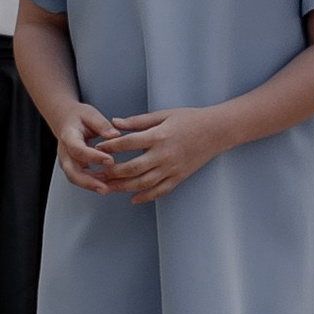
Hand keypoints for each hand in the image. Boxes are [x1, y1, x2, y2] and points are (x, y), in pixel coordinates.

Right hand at [53, 101, 126, 194]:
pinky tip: (106, 185)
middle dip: (89, 182)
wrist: (64, 119)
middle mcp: (65, 151)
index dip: (93, 157)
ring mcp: (67, 161)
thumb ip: (102, 125)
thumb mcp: (90, 114)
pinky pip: (80, 178)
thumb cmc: (77, 116)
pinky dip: (92, 183)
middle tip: (105, 188)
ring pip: (75, 178)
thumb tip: (115, 135)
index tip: (110, 160)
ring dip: (91, 185)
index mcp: (68, 136)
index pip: (78, 150)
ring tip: (108, 189)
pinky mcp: (72, 166)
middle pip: (72, 171)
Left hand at [95, 107, 223, 203]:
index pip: (128, 143)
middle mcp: (164, 155)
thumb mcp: (163, 114)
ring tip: (107, 188)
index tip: (96, 149)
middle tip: (96, 174)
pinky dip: (146, 196)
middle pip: (133, 168)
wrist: (217, 131)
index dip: (111, 147)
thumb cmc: (190, 119)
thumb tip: (115, 122)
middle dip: (112, 172)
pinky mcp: (179, 177)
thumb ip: (138, 121)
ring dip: (123, 187)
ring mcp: (172, 168)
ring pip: (144, 183)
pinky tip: (133, 199)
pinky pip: (160, 190)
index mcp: (159, 136)